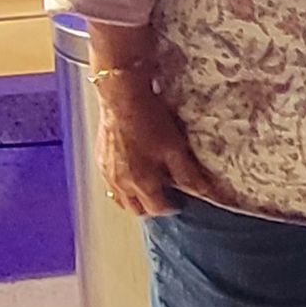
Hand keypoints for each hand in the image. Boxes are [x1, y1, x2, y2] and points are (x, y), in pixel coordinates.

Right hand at [92, 70, 207, 215]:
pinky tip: (131, 173)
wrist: (121, 97)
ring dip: (135, 199)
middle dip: (152, 206)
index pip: (158, 209)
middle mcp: (121, 184)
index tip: (180, 201)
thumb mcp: (175, 147)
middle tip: (165, 195)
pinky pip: (110, 184)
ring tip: (148, 187)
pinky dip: (121, 186)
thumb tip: (206, 192)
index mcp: (142, 183)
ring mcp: (107, 173)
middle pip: (137, 209)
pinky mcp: (99, 161)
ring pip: (120, 200)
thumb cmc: (149, 119)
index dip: (172, 207)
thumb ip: (188, 174)